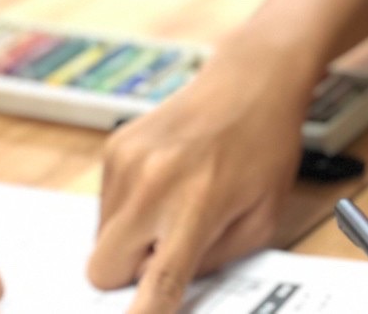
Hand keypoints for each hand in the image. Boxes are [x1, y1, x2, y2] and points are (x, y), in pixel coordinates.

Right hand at [87, 46, 313, 312]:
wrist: (253, 79)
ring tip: (178, 199)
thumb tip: (170, 287)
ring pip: (101, 237)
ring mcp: (128, 162)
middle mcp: (154, 183)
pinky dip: (130, 205)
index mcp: (199, 205)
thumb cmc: (266, 145)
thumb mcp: (263, 215)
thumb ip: (216, 260)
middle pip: (103, 270)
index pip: (160, 278)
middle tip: (171, 243)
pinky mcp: (114, 147)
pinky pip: (105, 204)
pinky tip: (166, 179)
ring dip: (133, 235)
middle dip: (131, 271)